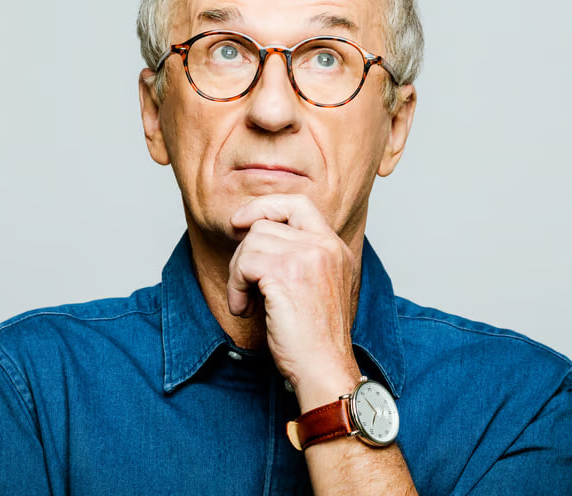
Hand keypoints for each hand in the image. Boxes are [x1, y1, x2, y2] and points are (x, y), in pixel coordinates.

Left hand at [227, 193, 361, 408]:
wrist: (324, 369)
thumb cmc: (315, 339)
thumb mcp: (317, 287)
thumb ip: (299, 258)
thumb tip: (255, 236)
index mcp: (336, 248)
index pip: (298, 203)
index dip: (265, 207)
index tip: (241, 222)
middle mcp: (325, 246)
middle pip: (265, 225)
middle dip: (244, 254)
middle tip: (245, 285)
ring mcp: (307, 256)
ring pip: (251, 242)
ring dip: (238, 275)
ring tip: (247, 302)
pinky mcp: (286, 273)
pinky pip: (244, 264)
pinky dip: (235, 288)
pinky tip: (245, 309)